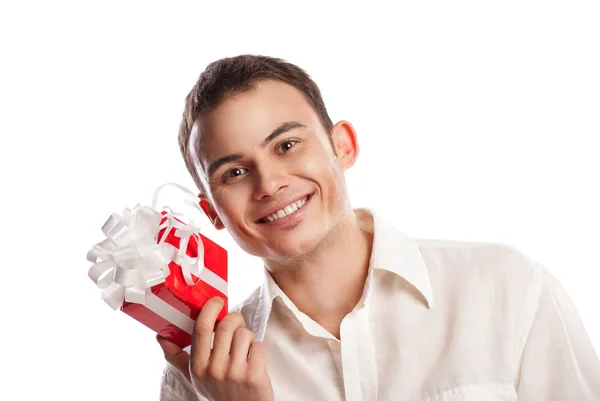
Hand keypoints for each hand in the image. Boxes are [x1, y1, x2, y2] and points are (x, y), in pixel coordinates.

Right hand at [157, 297, 273, 400]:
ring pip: (245, 334)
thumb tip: (160, 336)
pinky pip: (259, 346)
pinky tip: (254, 361)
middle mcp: (214, 370)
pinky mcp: (254, 377)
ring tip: (244, 349)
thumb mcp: (194, 377)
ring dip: (248, 337)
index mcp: (197, 366)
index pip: (202, 328)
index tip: (216, 301)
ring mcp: (235, 373)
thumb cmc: (219, 391)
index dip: (210, 309)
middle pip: (227, 325)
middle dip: (235, 319)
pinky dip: (259, 349)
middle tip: (237, 326)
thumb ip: (177, 357)